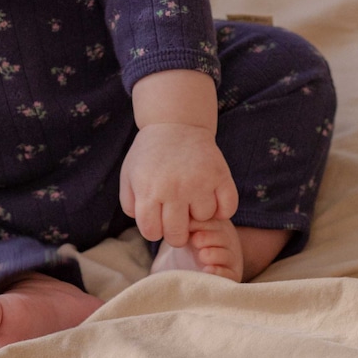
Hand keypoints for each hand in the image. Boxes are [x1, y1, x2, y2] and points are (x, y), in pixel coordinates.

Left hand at [119, 123, 238, 246]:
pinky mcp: (220, 175)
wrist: (175, 123)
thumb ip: (130, 205)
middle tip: (176, 217)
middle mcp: (174, 188)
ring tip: (192, 198)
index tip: (157, 219)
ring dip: (198, 213)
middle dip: (175, 231)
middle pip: (178, 234)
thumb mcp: (129, 176)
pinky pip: (228, 209)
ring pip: (204, 220)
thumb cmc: (150, 154)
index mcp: (148, 189)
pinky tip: (211, 198)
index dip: (154, 230)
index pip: (152, 232)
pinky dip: (222, 209)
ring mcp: (199, 182)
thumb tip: (147, 226)